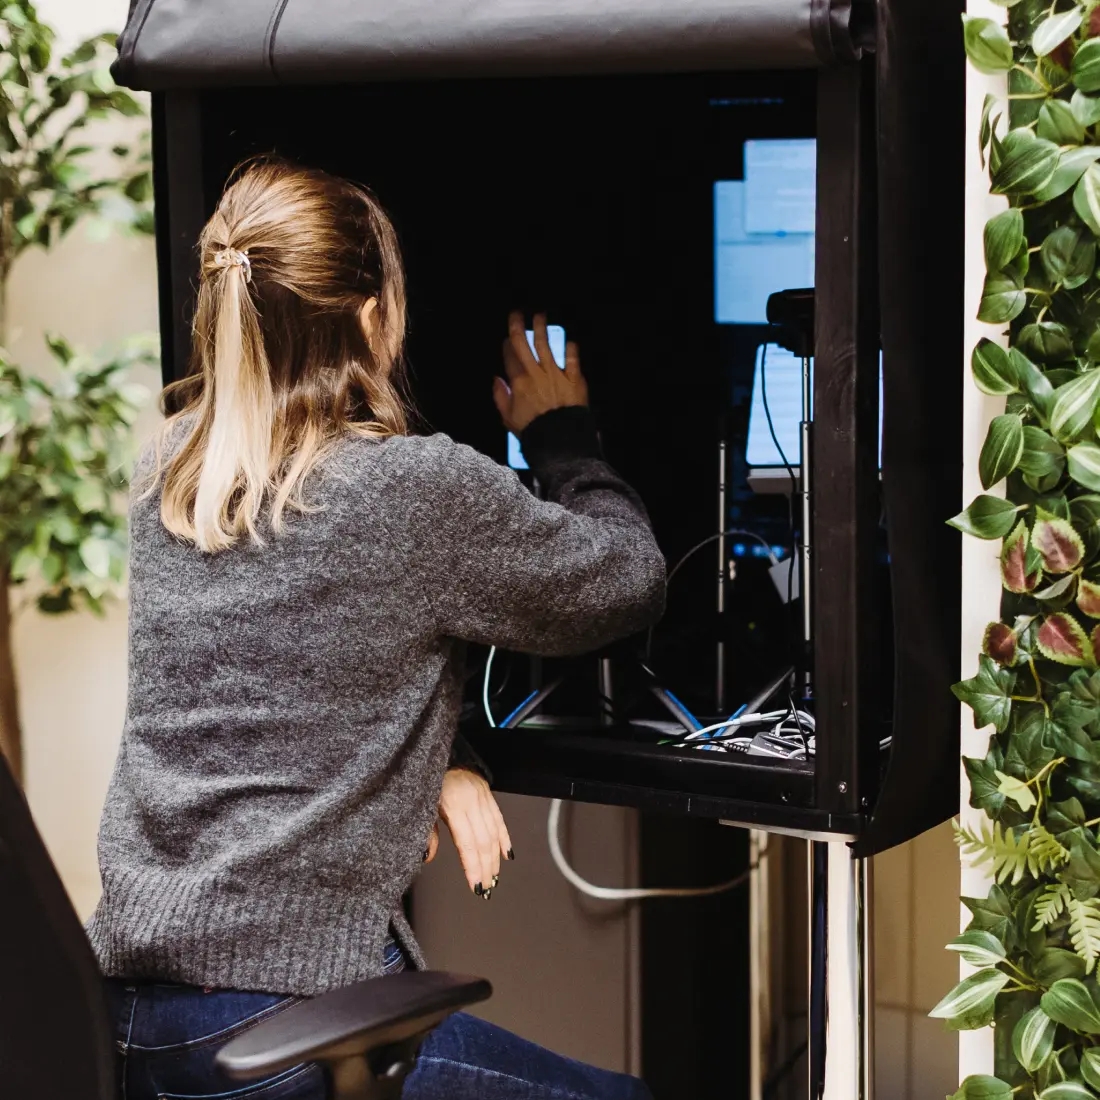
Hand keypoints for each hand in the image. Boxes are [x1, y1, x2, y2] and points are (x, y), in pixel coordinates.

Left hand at [426, 768, 513, 898]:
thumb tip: (428, 857)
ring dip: (495, 857)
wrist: (440, 752)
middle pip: (484, 841)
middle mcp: (472, 801)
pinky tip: (508, 854)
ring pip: (494, 832)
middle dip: (486, 867)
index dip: (473, 866)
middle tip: (487, 889)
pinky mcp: (487, 792)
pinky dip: (504, 838)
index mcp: (454, 805)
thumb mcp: (421, 805)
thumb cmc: (426, 779)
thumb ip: (427, 832)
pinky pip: (499, 818)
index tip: (476, 886)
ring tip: (495, 877)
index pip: (468, 843)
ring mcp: (482, 796)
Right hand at [493, 311, 587, 434]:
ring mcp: (556, 374)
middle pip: (524, 345)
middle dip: (519, 327)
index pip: (510, 357)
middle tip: (517, 314)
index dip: (507, 345)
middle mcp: (536, 373)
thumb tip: (497, 380)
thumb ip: (500, 397)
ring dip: (542, 329)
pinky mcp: (574, 379)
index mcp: (518, 382)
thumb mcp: (508, 418)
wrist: (559, 439)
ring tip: (540, 316)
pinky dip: (571, 349)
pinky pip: (573, 359)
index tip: (507, 337)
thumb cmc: (532, 431)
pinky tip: (570, 341)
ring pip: (546, 346)